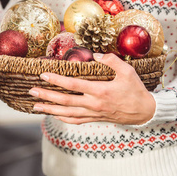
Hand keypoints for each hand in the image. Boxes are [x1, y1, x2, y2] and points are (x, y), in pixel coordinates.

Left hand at [29, 53, 155, 124]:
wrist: (145, 112)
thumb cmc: (135, 90)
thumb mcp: (127, 72)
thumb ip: (111, 61)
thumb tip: (95, 54)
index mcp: (100, 91)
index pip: (73, 85)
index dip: (57, 80)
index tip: (43, 75)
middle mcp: (94, 104)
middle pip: (65, 101)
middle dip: (46, 96)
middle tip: (31, 91)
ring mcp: (93, 113)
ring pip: (67, 113)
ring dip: (49, 110)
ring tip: (35, 106)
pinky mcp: (95, 118)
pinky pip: (75, 120)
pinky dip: (62, 118)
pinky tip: (53, 115)